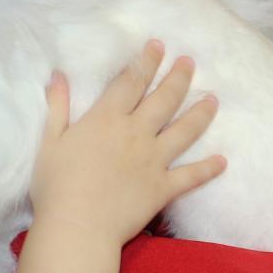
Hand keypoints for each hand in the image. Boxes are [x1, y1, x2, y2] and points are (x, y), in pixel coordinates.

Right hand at [31, 41, 224, 245]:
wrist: (77, 226)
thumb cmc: (56, 186)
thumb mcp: (49, 142)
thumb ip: (58, 107)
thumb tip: (58, 75)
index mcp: (106, 118)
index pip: (131, 81)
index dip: (146, 61)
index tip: (158, 46)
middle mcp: (135, 133)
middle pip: (163, 99)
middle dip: (178, 78)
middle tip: (190, 62)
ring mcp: (153, 160)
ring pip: (184, 130)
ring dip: (200, 113)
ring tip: (214, 99)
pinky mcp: (163, 188)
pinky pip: (191, 176)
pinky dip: (208, 169)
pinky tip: (222, 161)